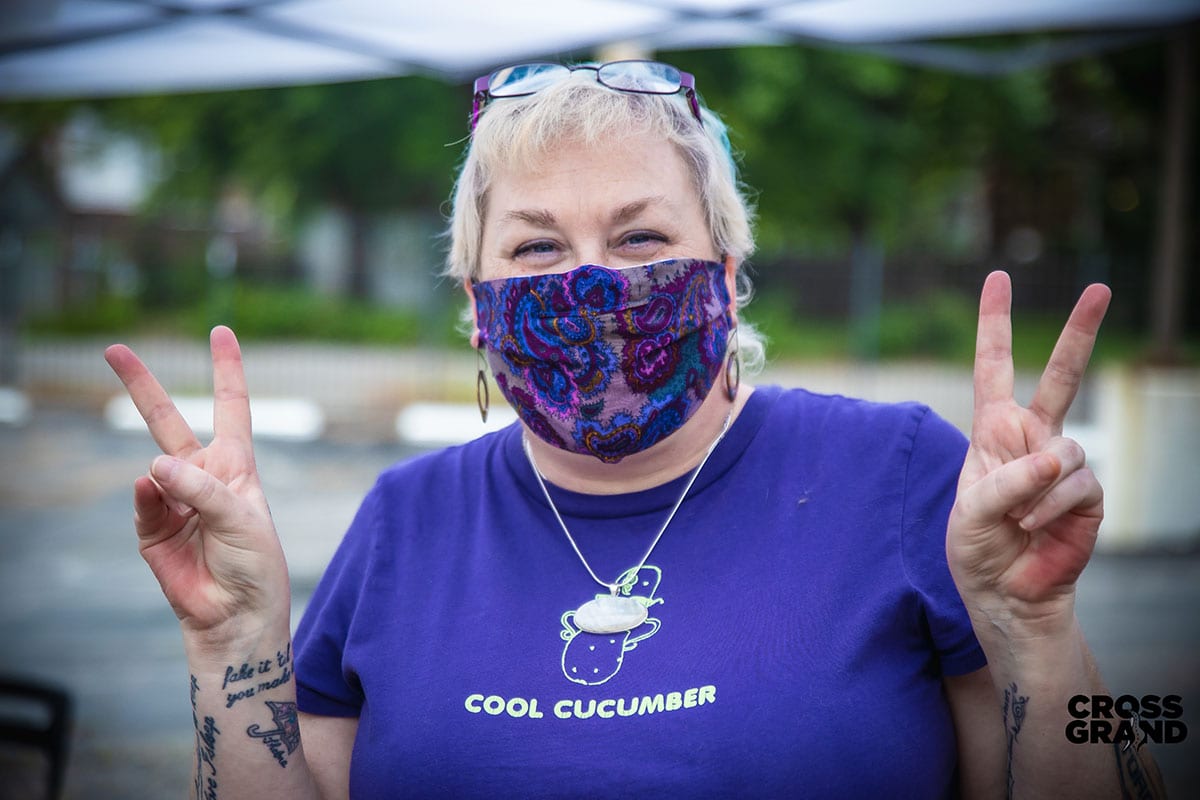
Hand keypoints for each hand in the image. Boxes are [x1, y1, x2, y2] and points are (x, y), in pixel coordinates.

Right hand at [105, 327, 288, 643]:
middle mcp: (203, 476)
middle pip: (167, 420)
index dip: (227, 369)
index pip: (231, 407)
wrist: (237, 616)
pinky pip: (144, 503)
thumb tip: (151, 466)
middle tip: (114, 349)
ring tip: (183, 504)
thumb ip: (201, 488)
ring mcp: (174, 501)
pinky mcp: (152, 530)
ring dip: (164, 478)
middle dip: (142, 386)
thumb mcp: (242, 518)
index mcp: (236, 466)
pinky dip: (150, 502)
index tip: (221, 331)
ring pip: (152, 466)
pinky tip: (158, 502)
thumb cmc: (255, 564)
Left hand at [947, 272, 1109, 626]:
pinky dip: (1050, 507)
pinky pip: (1076, 484)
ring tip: (1015, 520)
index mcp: (993, 431)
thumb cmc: (977, 547)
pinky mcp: (1088, 494)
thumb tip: (1056, 458)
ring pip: (1065, 450)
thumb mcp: (969, 512)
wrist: (1006, 594)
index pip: (993, 368)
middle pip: (1060, 377)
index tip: (999, 278)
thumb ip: (1005, 482)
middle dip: (1080, 332)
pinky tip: (1033, 527)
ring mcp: (1064, 464)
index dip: (994, 324)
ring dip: (1035, 488)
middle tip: (1100, 288)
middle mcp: (1032, 439)